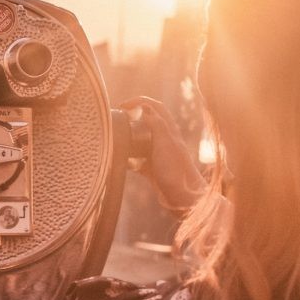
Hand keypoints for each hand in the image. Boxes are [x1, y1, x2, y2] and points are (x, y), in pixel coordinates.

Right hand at [120, 96, 205, 212]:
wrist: (184, 198)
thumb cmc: (176, 171)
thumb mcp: (165, 143)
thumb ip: (157, 125)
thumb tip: (144, 109)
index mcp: (169, 130)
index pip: (154, 106)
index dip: (138, 101)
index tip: (122, 106)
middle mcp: (165, 140)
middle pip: (147, 121)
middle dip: (132, 117)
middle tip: (117, 120)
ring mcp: (159, 155)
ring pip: (141, 141)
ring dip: (129, 138)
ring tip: (116, 140)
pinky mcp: (154, 170)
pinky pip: (138, 161)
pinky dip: (129, 160)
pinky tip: (122, 164)